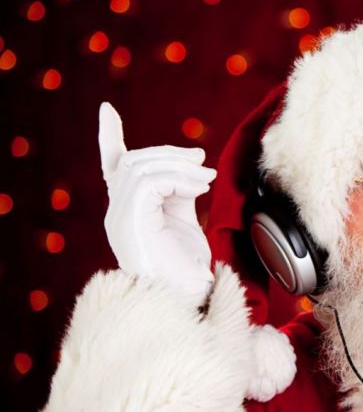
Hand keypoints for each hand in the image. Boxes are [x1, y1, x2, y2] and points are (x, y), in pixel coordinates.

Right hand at [98, 102, 216, 300]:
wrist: (188, 299)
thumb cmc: (187, 269)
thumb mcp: (183, 220)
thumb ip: (179, 191)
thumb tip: (191, 166)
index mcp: (127, 213)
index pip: (112, 168)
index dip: (109, 138)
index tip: (107, 111)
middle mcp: (117, 214)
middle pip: (132, 161)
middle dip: (168, 152)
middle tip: (201, 160)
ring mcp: (120, 219)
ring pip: (140, 167)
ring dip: (178, 165)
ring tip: (206, 176)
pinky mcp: (131, 222)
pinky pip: (149, 182)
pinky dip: (178, 177)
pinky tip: (201, 185)